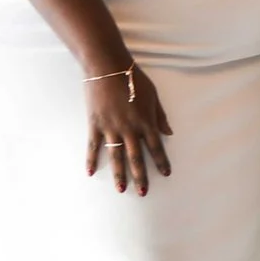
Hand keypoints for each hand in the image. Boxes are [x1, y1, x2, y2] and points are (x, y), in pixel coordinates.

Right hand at [83, 63, 171, 195]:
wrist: (107, 68)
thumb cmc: (134, 79)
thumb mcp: (154, 96)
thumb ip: (160, 116)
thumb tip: (169, 133)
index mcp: (146, 122)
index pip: (157, 147)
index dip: (161, 162)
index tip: (165, 174)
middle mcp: (129, 129)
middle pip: (137, 158)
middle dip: (141, 177)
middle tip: (143, 193)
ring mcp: (111, 128)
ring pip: (116, 156)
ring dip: (120, 174)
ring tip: (122, 189)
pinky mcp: (95, 124)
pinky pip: (93, 146)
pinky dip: (91, 160)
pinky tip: (90, 173)